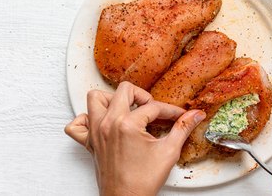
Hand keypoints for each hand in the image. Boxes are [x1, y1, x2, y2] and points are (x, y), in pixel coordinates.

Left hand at [65, 82, 205, 195]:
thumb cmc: (143, 181)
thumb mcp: (168, 152)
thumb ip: (183, 129)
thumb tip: (195, 115)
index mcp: (128, 124)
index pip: (153, 107)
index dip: (170, 110)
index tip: (178, 115)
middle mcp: (108, 123)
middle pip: (125, 91)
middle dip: (142, 96)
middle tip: (152, 110)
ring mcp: (96, 132)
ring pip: (95, 99)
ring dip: (112, 99)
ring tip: (126, 109)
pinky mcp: (89, 142)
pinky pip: (76, 125)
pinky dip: (86, 119)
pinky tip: (102, 123)